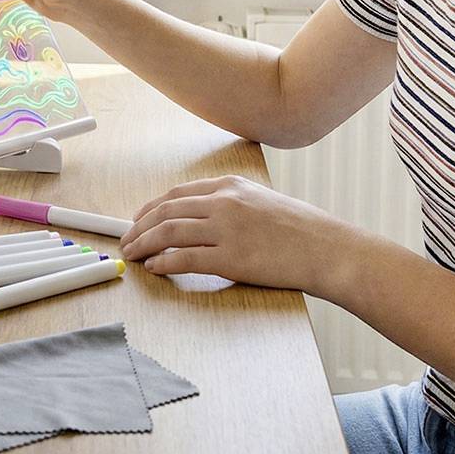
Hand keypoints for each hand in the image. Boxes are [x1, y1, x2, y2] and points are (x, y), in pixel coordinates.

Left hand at [119, 174, 354, 297]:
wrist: (328, 248)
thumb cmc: (301, 229)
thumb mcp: (262, 200)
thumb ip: (231, 204)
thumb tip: (200, 218)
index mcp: (230, 186)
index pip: (177, 194)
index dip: (151, 209)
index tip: (138, 220)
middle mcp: (223, 202)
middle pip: (166, 211)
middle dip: (139, 226)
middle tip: (126, 241)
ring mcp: (226, 229)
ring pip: (169, 232)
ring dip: (144, 244)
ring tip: (132, 255)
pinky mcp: (231, 258)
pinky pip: (184, 258)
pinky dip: (163, 262)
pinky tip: (154, 267)